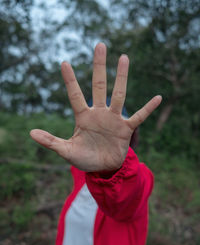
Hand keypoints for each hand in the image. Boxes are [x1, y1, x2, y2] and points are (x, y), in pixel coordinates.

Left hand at [30, 43, 161, 171]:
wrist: (103, 168)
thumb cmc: (84, 158)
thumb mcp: (66, 151)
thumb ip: (51, 142)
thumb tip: (31, 133)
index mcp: (83, 117)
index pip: (75, 95)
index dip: (70, 80)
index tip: (64, 62)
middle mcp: (99, 113)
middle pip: (99, 86)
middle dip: (99, 67)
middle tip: (100, 45)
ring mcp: (113, 119)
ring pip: (119, 95)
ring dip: (121, 78)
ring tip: (123, 58)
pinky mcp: (125, 129)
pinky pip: (138, 117)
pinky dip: (147, 108)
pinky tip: (158, 97)